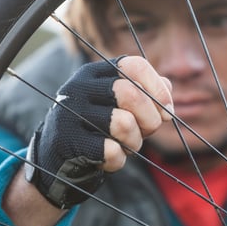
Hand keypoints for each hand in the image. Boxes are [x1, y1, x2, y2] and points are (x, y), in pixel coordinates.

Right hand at [26, 56, 172, 207]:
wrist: (59, 160)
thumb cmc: (99, 128)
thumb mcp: (121, 105)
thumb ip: (146, 92)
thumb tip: (167, 90)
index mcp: (95, 73)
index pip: (135, 65)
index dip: (157, 89)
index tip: (166, 113)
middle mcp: (79, 87)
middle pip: (131, 94)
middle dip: (150, 120)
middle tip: (147, 133)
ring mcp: (70, 113)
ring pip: (124, 124)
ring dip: (135, 142)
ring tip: (127, 146)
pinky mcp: (67, 142)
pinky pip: (111, 151)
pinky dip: (119, 160)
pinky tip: (109, 159)